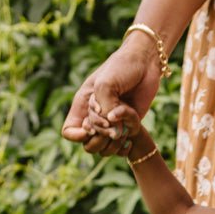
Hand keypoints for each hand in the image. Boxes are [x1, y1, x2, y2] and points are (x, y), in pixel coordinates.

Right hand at [61, 34, 160, 153]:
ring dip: (114, 140)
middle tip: (111, 122)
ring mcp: (112, 125)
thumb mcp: (105, 85)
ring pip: (104, 149)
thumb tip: (113, 131)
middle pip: (88, 145)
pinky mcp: (128, 127)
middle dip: (100, 136)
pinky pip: (122, 147)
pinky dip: (127, 140)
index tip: (90, 127)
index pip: (69, 132)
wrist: (145, 63)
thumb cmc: (121, 68)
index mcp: (83, 106)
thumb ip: (104, 109)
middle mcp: (96, 118)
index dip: (77, 135)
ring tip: (123, 125)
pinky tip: (131, 129)